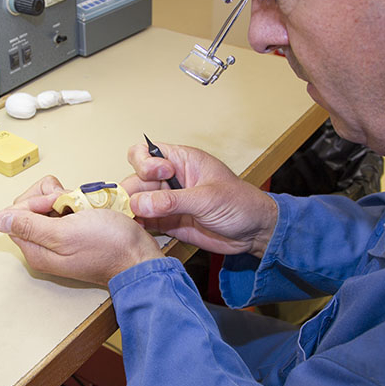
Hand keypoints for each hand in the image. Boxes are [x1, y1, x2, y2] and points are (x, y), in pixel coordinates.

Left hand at [0, 176, 162, 285]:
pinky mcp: (77, 230)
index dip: (35, 202)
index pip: (16, 214)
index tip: (57, 204)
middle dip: (52, 197)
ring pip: (52, 203)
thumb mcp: (64, 233)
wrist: (140, 256)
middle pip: (32, 206)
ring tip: (85, 208)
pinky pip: (70, 207)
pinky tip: (91, 208)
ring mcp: (62, 237)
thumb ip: (29, 225)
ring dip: (69, 198)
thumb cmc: (109, 248)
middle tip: (73, 206)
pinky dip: (80, 201)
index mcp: (37, 249)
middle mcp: (46, 244)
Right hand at [122, 142, 277, 257]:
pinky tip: (135, 231)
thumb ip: (173, 201)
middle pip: (136, 180)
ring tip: (129, 222)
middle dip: (131, 192)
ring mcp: (168, 202)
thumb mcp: (208, 198)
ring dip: (130, 211)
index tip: (159, 176)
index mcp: (181, 161)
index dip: (145, 163)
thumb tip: (140, 203)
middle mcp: (171, 180)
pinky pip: (146, 222)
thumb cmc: (242, 204)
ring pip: (137, 202)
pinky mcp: (169, 222)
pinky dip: (137, 226)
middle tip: (131, 208)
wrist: (256, 232)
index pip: (147, 153)